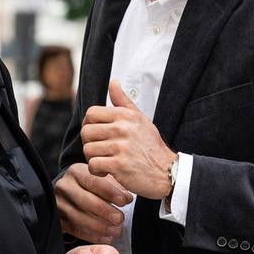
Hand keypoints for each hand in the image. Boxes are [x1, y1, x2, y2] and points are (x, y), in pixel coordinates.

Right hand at [55, 163, 132, 242]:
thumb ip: (114, 185)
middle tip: (120, 219)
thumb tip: (128, 197)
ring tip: (115, 231)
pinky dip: (92, 236)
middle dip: (104, 211)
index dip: (110, 192)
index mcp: (75, 172)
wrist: (71, 192)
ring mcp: (58, 203)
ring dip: (99, 226)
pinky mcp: (57, 219)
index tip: (125, 201)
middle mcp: (63, 186)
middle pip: (84, 200)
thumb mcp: (101, 178)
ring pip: (78, 217)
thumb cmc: (92, 185)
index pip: (92, 181)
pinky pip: (74, 230)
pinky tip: (106, 238)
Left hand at [82, 81, 177, 199]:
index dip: (89, 125)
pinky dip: (97, 170)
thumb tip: (113, 82)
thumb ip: (123, 102)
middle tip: (100, 150)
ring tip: (105, 160)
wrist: (167, 171)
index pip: (91, 113)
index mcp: (126, 115)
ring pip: (88, 149)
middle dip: (89, 143)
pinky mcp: (119, 165)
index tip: (97, 135)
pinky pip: (93, 164)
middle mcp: (123, 129)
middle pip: (86, 132)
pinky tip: (107, 171)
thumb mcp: (140, 119)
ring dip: (93, 158)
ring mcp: (121, 147)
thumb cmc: (151, 146)